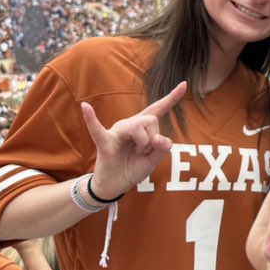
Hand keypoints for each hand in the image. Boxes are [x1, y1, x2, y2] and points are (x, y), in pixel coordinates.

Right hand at [80, 81, 185, 198]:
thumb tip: (159, 137)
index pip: (158, 109)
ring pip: (138, 125)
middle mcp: (129, 125)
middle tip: (145, 152)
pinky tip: (85, 107)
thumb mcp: (154, 160)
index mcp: (142, 128)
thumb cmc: (132, 168)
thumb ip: (162, 147)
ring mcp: (116, 132)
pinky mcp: (105, 143)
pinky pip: (97, 129)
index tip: (184, 84)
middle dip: (154, 138)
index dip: (172, 97)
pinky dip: (91, 118)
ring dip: (143, 143)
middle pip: (151, 119)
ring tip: (138, 153)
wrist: (114, 185)